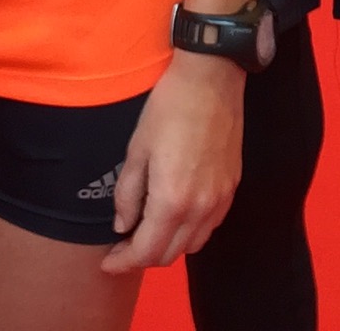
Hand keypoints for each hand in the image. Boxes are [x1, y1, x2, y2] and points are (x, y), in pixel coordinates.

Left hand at [100, 54, 244, 272]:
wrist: (212, 77)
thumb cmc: (169, 107)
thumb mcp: (136, 148)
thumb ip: (128, 193)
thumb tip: (122, 225)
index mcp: (172, 200)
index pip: (146, 252)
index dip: (123, 262)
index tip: (107, 262)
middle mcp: (200, 209)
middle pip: (170, 255)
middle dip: (143, 257)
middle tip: (123, 245)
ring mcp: (220, 199)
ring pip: (192, 245)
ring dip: (168, 246)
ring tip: (149, 230)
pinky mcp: (232, 187)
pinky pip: (210, 226)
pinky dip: (191, 232)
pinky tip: (177, 215)